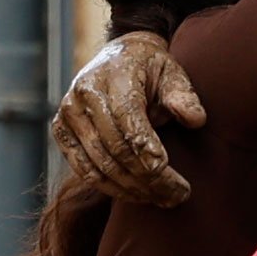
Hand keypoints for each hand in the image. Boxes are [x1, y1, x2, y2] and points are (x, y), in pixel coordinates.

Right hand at [53, 33, 194, 201]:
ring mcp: (68, 114)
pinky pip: (83, 169)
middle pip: (114, 149)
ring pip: (97, 165)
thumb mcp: (173, 74)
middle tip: (176, 196)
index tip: (170, 175)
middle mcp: (84, 95)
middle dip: (147, 178)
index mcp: (112, 76)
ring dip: (131, 189)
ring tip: (161, 199)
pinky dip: (109, 187)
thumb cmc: (151, 70)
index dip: (147, 151)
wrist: (119, 56)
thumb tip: (195, 120)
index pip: (127, 120)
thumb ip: (184, 96)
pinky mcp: (61, 131)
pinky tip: (136, 194)